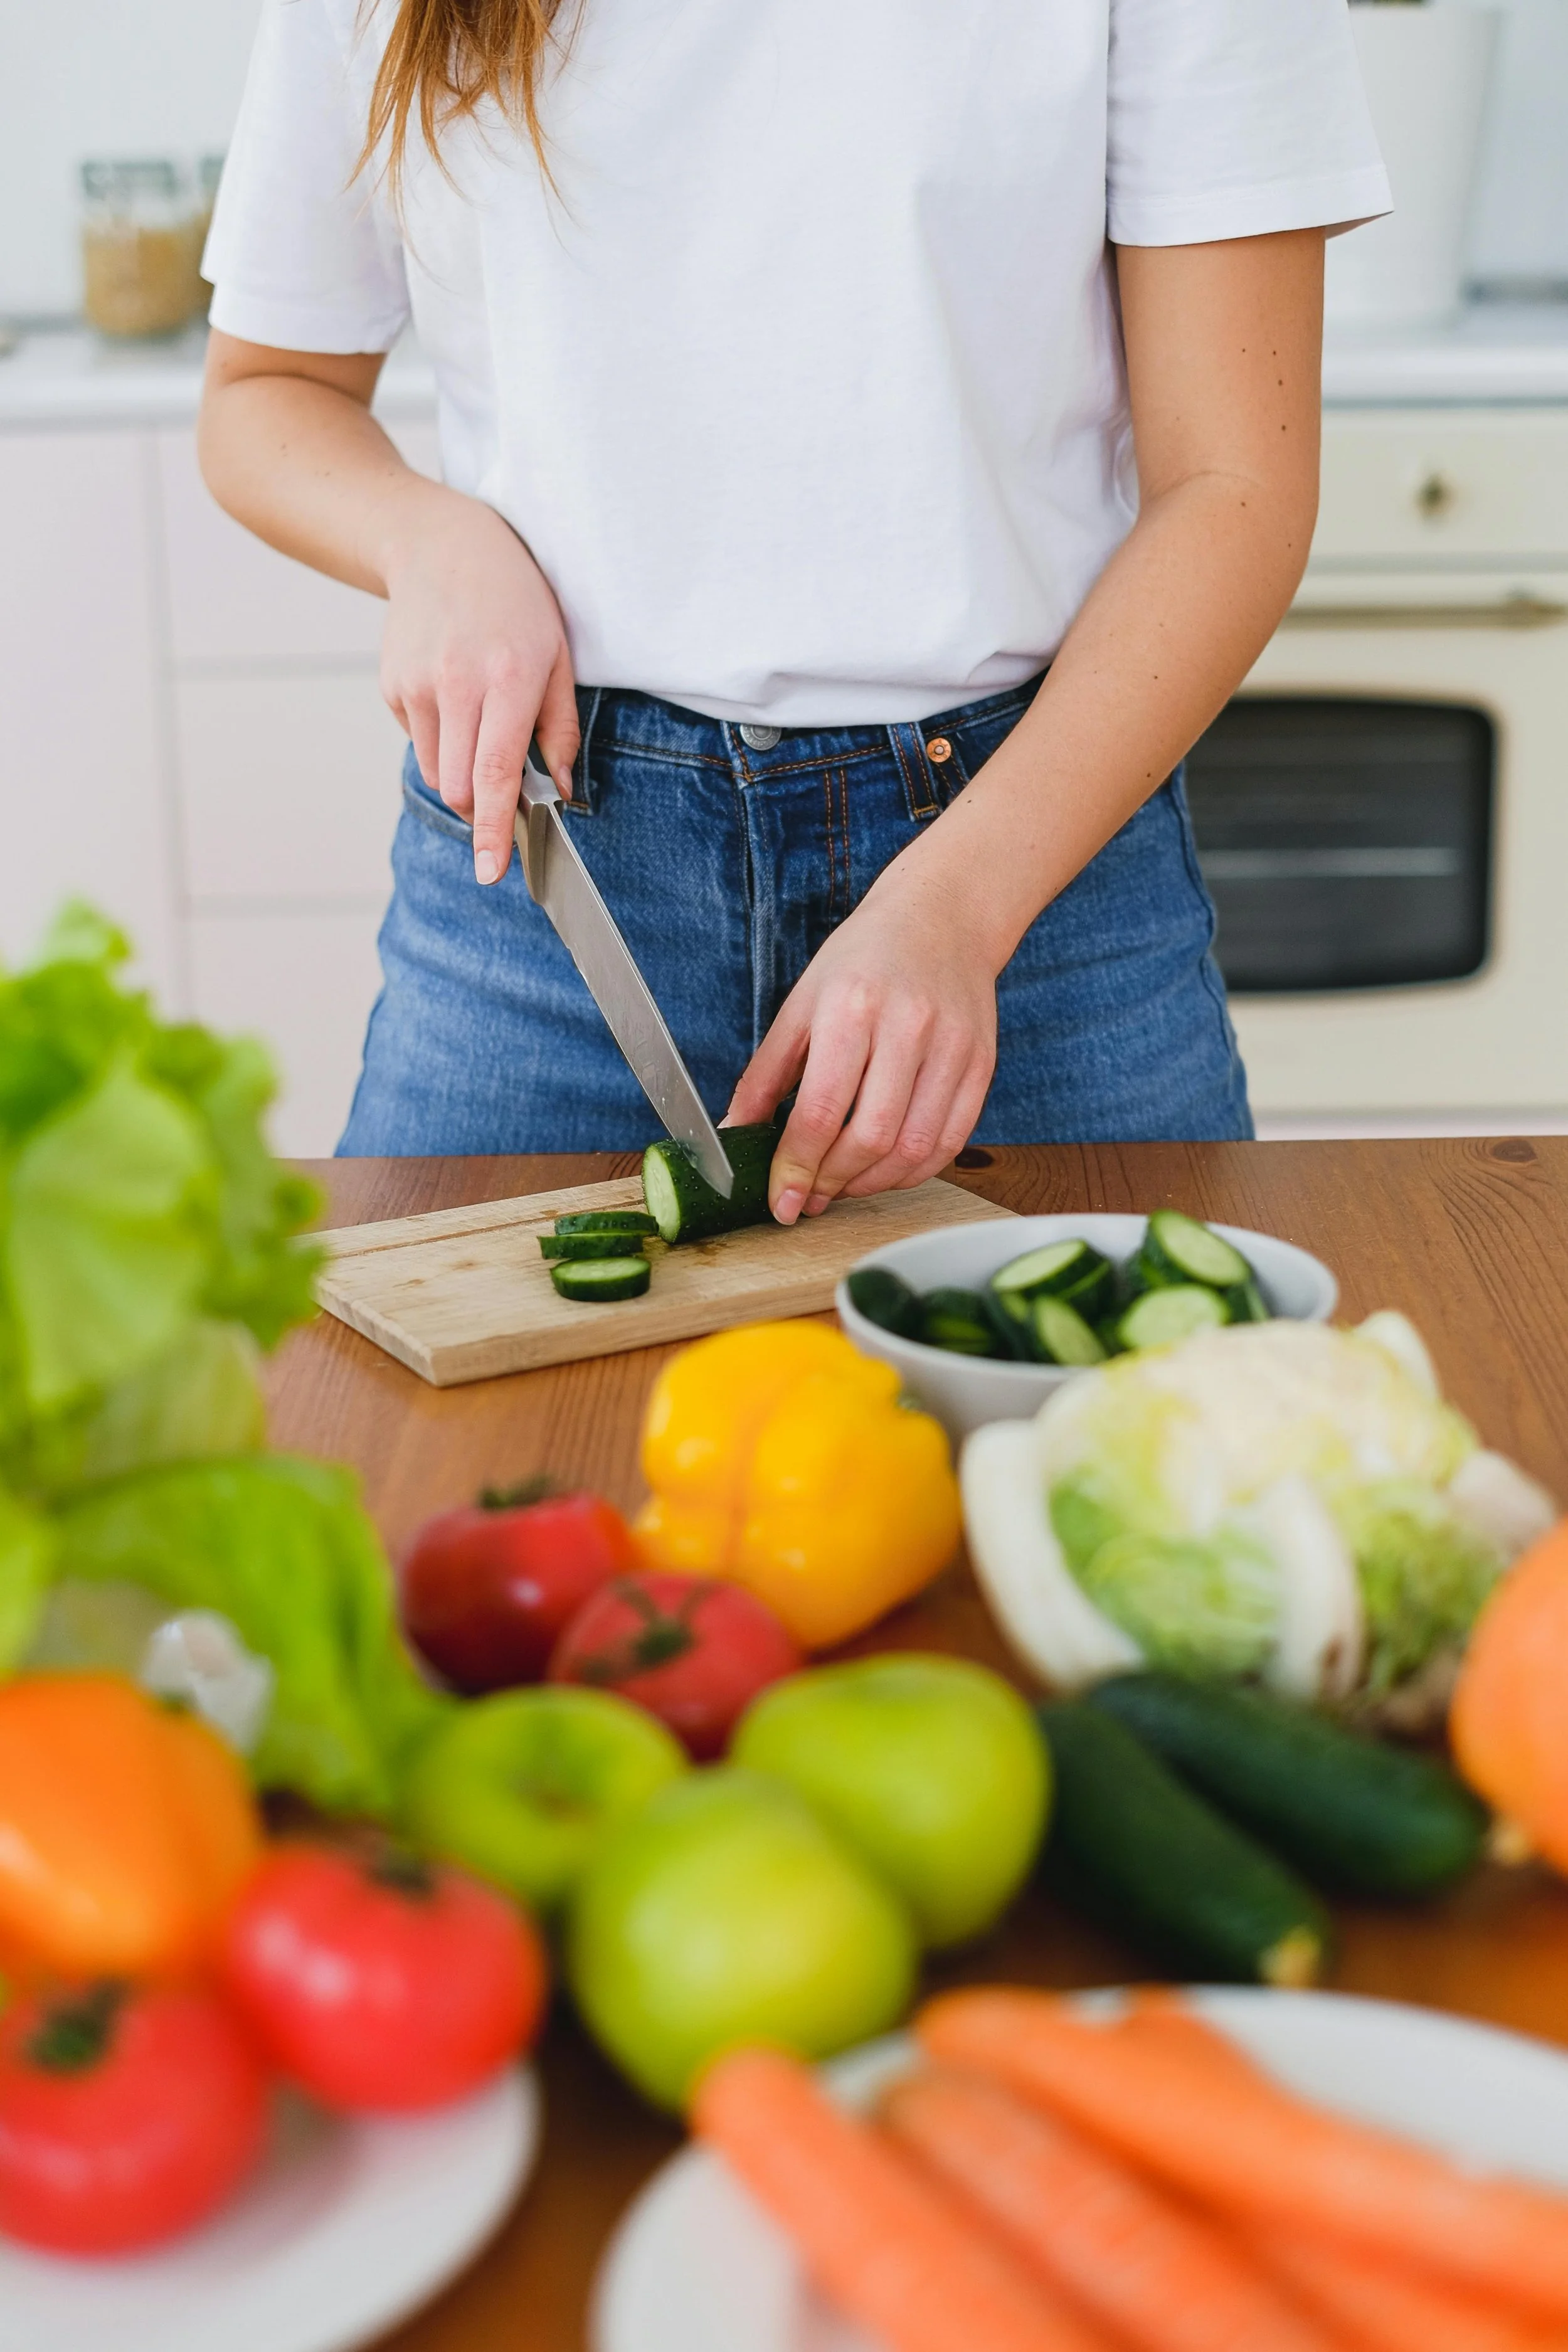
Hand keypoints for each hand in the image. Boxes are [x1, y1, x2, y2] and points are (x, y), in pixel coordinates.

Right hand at [380, 488, 577, 884]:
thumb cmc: (514, 598)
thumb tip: (558, 789)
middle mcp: (455, 686)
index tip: (492, 872)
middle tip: (508, 784)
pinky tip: (455, 695)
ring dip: (465, 774)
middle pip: (463, 788)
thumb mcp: (558, 653)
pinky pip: (421, 743)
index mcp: (506, 678)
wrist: (438, 545)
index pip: (497, 773)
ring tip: (481, 721)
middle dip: (486, 808)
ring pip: (440, 775)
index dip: (496, 830)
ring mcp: (416, 688)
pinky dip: (443, 740)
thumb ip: (559, 727)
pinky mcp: (392, 688)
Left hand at [727, 859, 1000, 1222]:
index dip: (796, 1168)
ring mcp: (952, 1049)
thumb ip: (764, 1077)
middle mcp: (907, 1028)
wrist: (942, 919)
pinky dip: (914, 1172)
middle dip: (833, 1182)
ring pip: (914, 1149)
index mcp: (851, 1008)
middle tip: (809, 1197)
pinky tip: (885, 1172)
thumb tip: (734, 1136)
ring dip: (872, 1185)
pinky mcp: (982, 1065)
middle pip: (870, 1138)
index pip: (820, 1111)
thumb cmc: (863, 960)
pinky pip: (951, 1143)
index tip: (781, 1203)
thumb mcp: (800, 1006)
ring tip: (842, 1187)